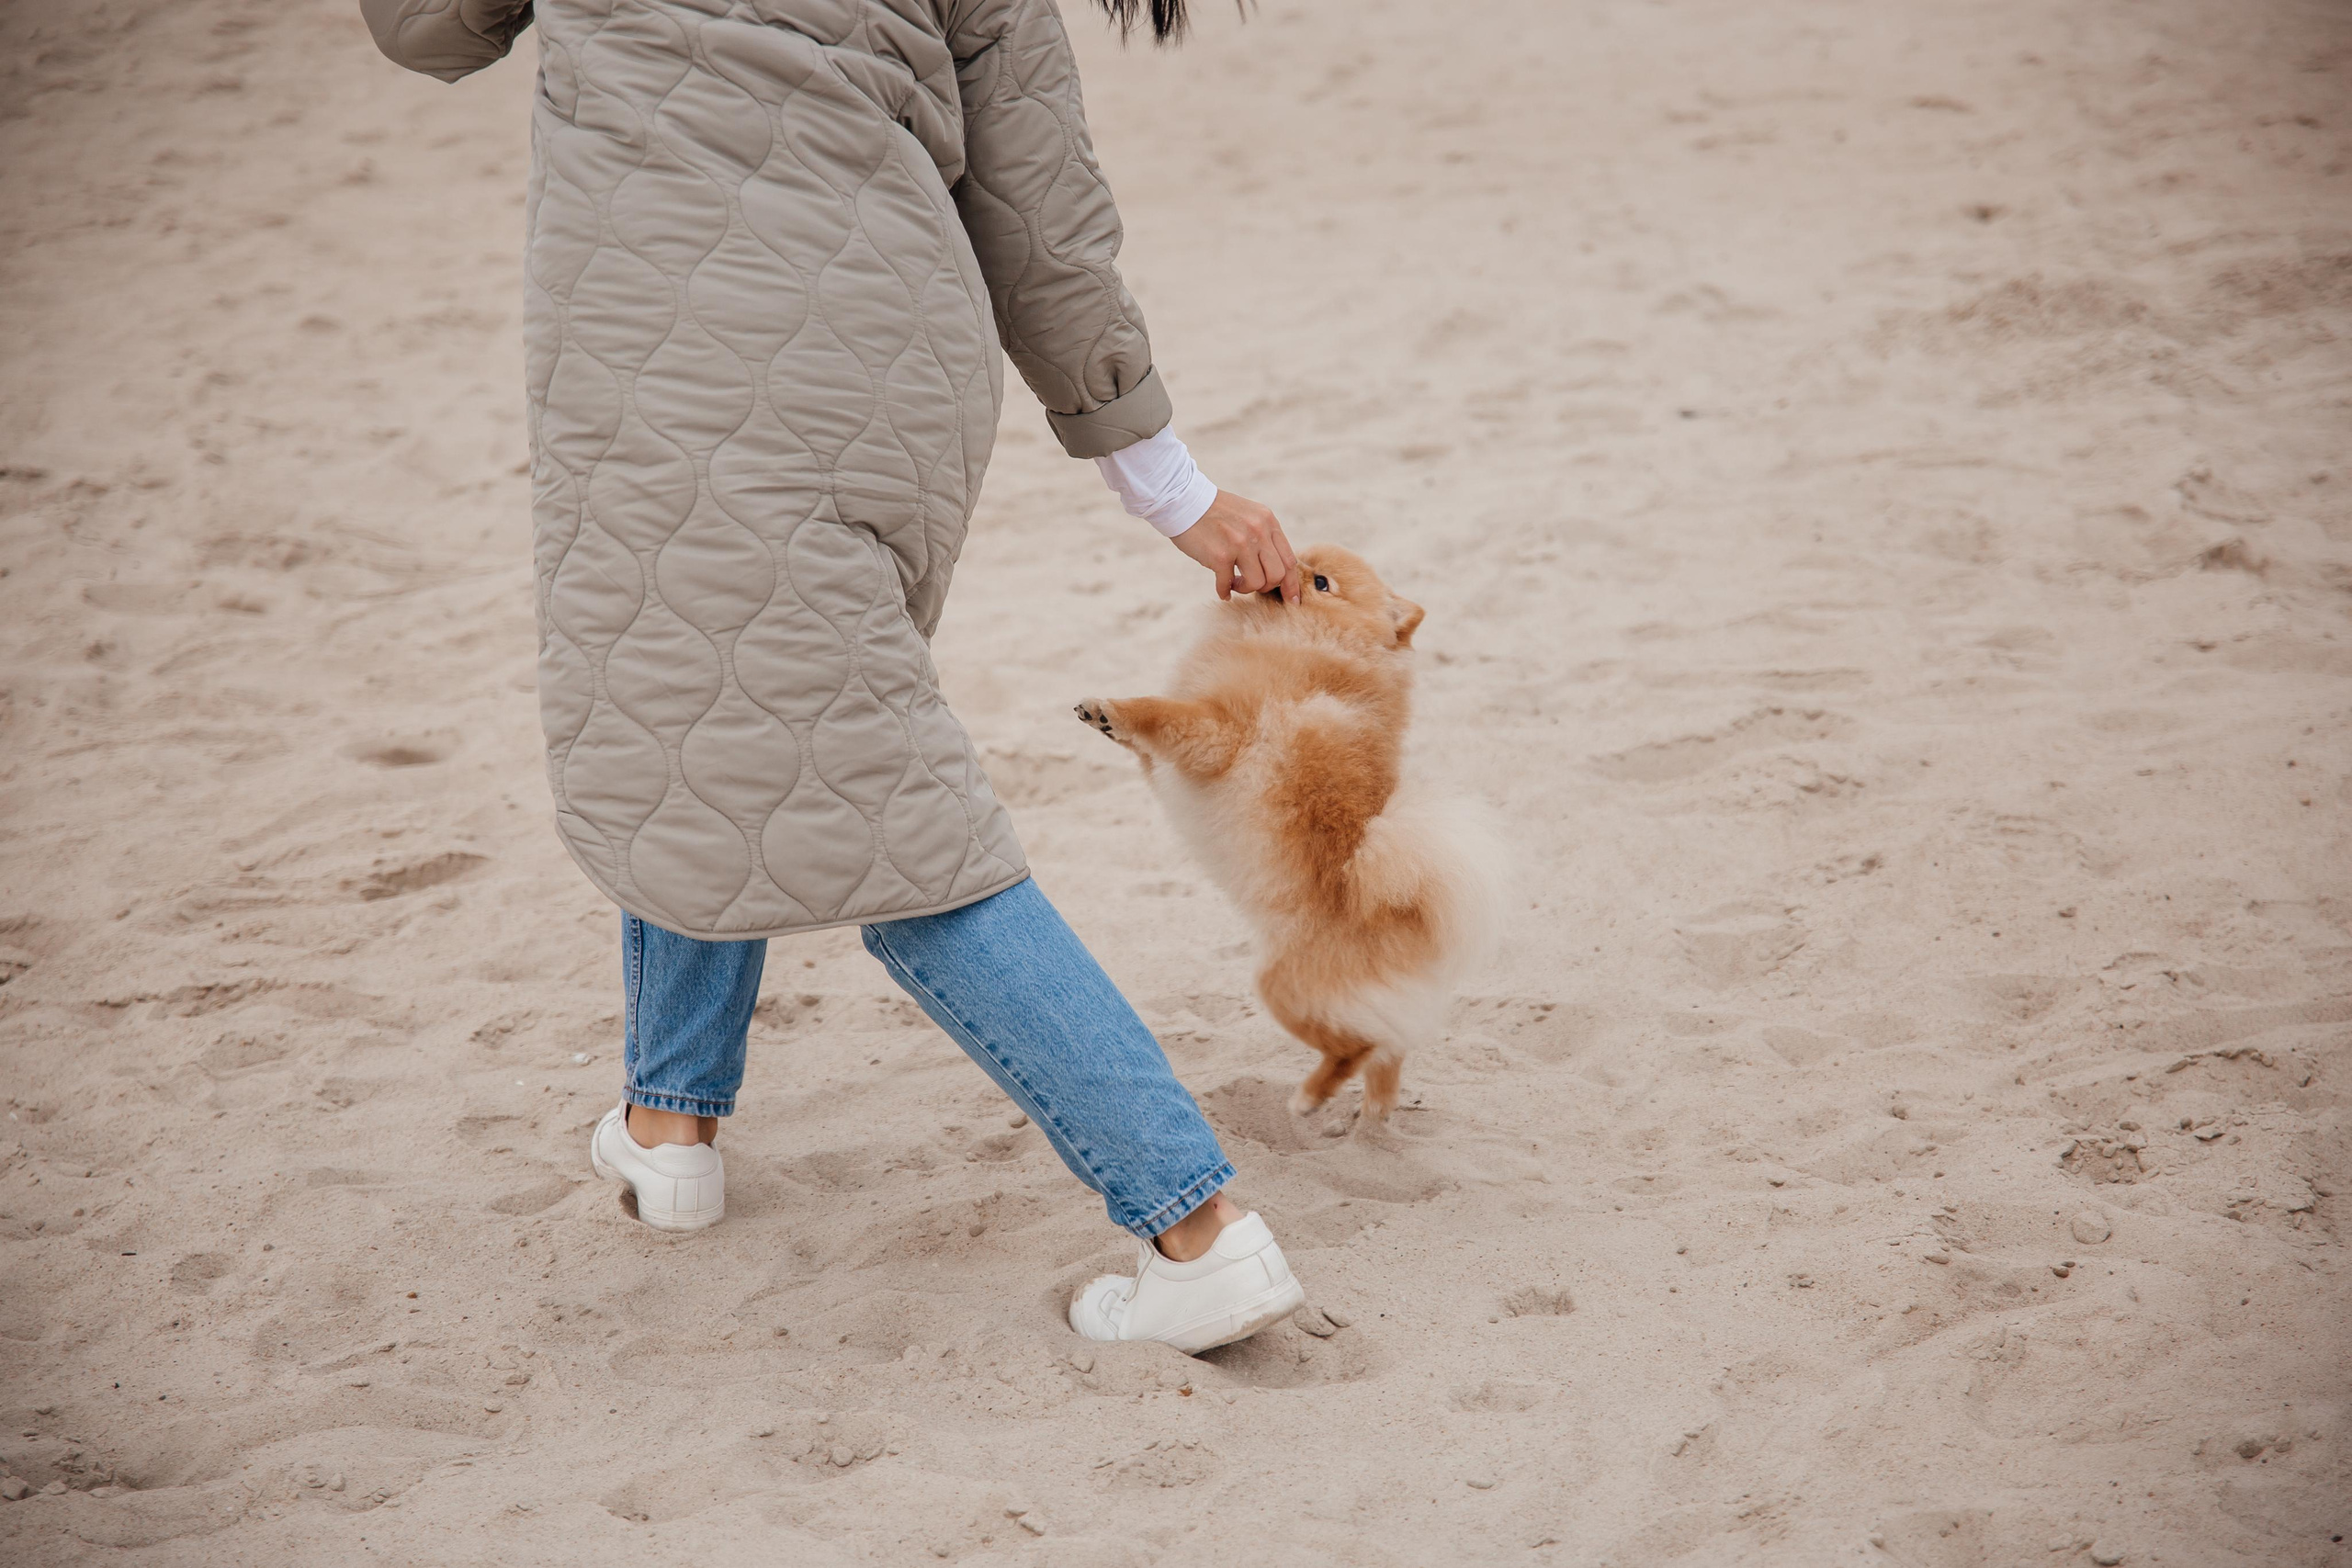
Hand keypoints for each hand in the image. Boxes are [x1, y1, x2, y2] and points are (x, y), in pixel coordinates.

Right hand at [1170, 490, 1301, 602]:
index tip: (1291, 600)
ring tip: (1234, 582)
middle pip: (1277, 575)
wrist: (1184, 500)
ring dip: (1245, 589)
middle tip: (1252, 584)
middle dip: (1266, 586)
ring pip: (1257, 583)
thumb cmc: (1215, 512)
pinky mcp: (1220, 556)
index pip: (1289, 560)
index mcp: (1268, 522)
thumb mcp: (1249, 515)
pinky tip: (1222, 590)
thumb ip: (1264, 536)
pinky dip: (1224, 591)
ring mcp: (1240, 544)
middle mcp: (1258, 532)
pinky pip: (1228, 585)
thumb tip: (1275, 568)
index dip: (1291, 584)